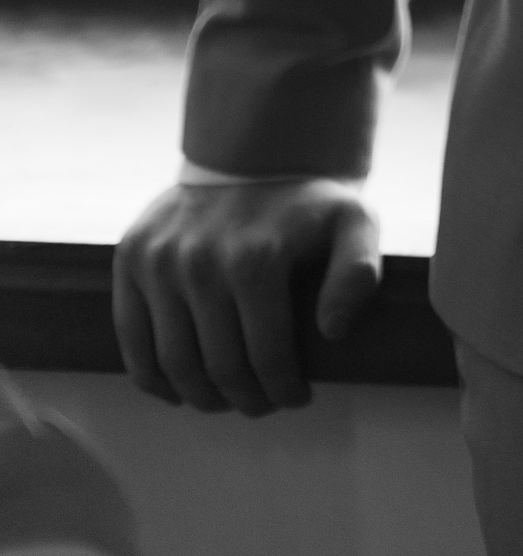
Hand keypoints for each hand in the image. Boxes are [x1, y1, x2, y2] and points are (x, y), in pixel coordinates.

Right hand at [113, 178, 380, 416]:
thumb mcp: (355, 224)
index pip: (267, 358)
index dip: (283, 390)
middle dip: (246, 399)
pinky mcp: (131, 256)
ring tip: (226, 398)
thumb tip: (332, 330)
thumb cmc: (310, 203)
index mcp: (255, 260)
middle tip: (262, 403)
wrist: (256, 152)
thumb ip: (358, 273)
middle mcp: (200, 261)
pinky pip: (132, 338)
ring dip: (201, 396)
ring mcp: (159, 260)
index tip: (296, 397)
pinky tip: (179, 390)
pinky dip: (152, 377)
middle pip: (220, 368)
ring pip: (174, 362)